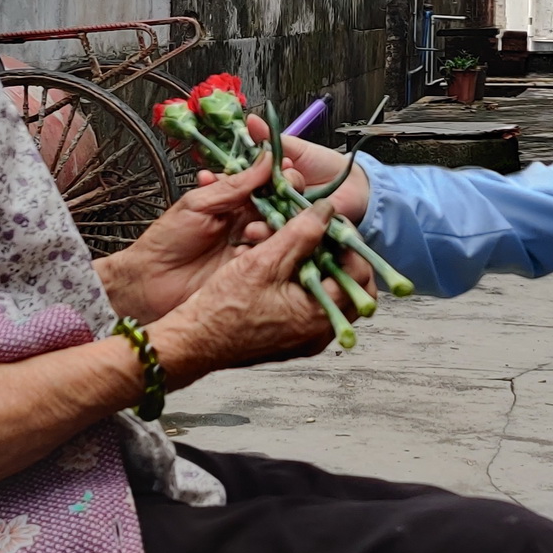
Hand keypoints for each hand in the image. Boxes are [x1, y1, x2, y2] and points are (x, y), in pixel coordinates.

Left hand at [95, 154, 279, 326]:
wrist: (151, 282)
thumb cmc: (168, 239)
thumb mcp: (199, 204)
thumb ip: (235, 184)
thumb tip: (265, 158)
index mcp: (236, 201)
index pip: (270, 183)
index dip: (281, 177)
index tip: (286, 173)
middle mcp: (249, 222)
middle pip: (283, 208)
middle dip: (282, 204)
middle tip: (264, 211)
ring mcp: (253, 248)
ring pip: (282, 232)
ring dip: (269, 229)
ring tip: (247, 233)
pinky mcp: (253, 272)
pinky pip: (272, 259)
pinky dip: (262, 253)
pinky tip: (242, 254)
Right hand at [146, 197, 346, 385]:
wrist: (192, 341)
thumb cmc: (222, 306)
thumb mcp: (262, 261)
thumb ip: (300, 233)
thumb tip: (327, 211)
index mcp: (318, 317)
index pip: (360, 276)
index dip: (349, 245)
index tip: (332, 225)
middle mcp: (318, 334)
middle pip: (352, 290)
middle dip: (340, 259)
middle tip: (321, 237)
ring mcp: (305, 340)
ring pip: (330, 298)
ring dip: (320, 270)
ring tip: (297, 248)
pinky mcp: (289, 339)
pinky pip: (310, 309)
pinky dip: (304, 286)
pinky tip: (282, 269)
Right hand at [203, 116, 370, 233]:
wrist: (358, 186)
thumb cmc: (327, 165)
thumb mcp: (297, 149)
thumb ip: (272, 139)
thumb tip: (250, 120)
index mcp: (268, 184)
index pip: (241, 185)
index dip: (226, 183)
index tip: (209, 179)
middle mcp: (271, 205)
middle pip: (247, 210)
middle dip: (235, 209)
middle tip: (229, 208)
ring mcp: (283, 224)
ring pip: (263, 228)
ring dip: (256, 230)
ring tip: (252, 230)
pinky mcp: (298, 240)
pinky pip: (284, 242)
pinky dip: (276, 243)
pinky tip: (268, 241)